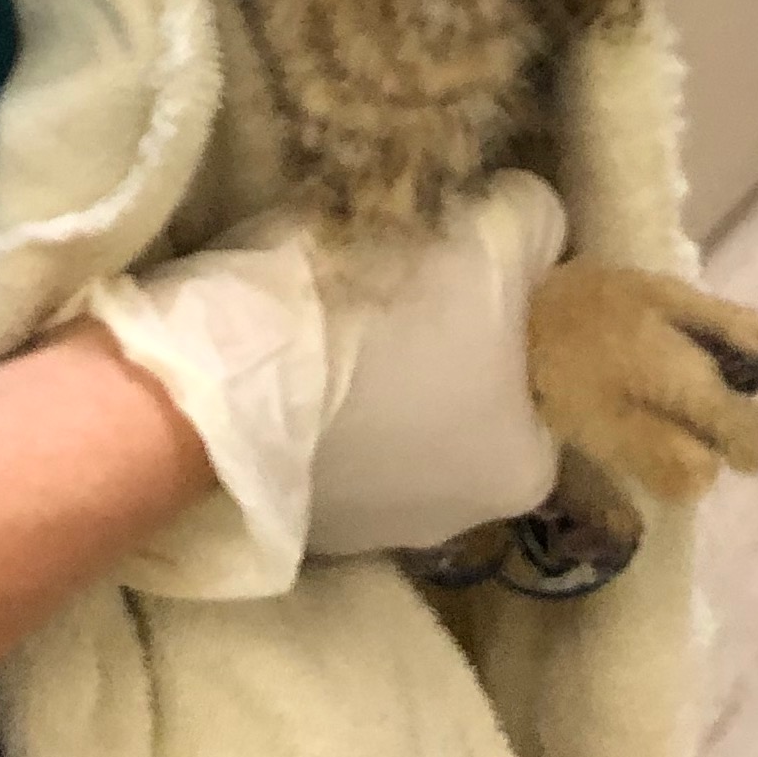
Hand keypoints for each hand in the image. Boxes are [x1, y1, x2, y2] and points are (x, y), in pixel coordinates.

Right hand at [75, 174, 567, 595]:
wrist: (213, 390)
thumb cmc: (376, 315)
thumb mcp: (494, 234)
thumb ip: (539, 227)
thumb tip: (535, 231)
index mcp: (525, 469)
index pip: (544, 365)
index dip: (509, 296)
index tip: (465, 254)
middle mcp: (460, 519)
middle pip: (469, 391)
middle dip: (442, 334)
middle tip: (399, 268)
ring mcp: (370, 529)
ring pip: (394, 417)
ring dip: (374, 368)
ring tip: (335, 305)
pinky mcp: (293, 517)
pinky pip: (328, 438)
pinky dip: (318, 399)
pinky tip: (293, 351)